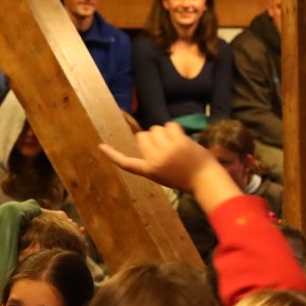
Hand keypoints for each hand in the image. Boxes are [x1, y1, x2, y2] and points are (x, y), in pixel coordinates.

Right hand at [100, 122, 215, 191]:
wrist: (205, 180)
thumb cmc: (186, 178)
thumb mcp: (162, 175)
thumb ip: (153, 160)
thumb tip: (148, 138)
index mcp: (148, 171)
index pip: (126, 163)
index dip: (112, 154)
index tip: (100, 146)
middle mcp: (154, 160)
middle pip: (143, 136)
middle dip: (152, 137)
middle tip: (166, 146)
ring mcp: (166, 150)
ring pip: (156, 129)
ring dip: (164, 132)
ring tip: (175, 144)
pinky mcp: (179, 142)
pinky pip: (170, 125)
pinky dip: (175, 129)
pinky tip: (182, 138)